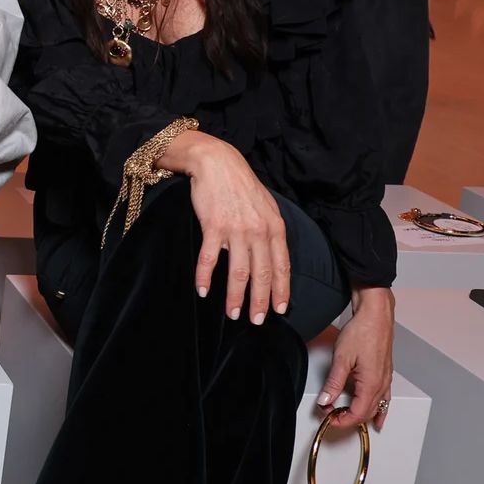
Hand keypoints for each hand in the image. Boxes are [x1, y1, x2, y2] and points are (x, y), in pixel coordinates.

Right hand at [173, 133, 289, 324]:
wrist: (217, 163)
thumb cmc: (240, 186)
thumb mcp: (267, 207)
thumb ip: (270, 232)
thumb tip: (272, 256)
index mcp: (275, 228)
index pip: (282, 266)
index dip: (282, 290)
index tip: (280, 309)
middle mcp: (258, 231)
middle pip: (261, 274)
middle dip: (260, 301)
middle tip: (256, 320)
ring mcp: (235, 230)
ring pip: (237, 272)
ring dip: (234, 296)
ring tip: (232, 313)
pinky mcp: (213, 226)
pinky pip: (209, 259)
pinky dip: (205, 277)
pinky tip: (202, 290)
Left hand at [319, 288, 395, 429]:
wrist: (375, 316)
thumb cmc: (362, 332)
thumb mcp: (342, 359)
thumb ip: (334, 383)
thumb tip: (326, 401)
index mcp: (372, 384)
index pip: (358, 413)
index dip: (342, 420)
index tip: (329, 419)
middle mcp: (382, 384)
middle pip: (367, 412)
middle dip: (349, 418)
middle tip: (332, 416)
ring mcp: (385, 379)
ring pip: (377, 406)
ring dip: (363, 415)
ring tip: (348, 418)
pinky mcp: (385, 373)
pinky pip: (384, 398)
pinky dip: (380, 409)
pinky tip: (378, 416)